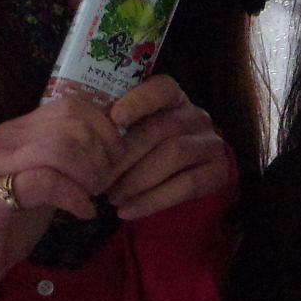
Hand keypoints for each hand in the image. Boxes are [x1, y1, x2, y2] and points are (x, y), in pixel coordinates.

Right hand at [0, 93, 120, 300]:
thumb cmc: (14, 220)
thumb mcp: (47, 180)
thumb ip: (70, 158)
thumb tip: (113, 144)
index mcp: (21, 129)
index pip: (72, 106)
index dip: (104, 130)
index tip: (115, 159)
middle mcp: (8, 137)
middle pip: (71, 124)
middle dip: (101, 154)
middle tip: (104, 183)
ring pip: (61, 148)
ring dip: (89, 174)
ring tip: (92, 196)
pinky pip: (47, 181)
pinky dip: (75, 197)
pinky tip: (83, 213)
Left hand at [106, 75, 229, 222]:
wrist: (188, 176)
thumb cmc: (150, 150)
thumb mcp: (137, 132)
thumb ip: (117, 129)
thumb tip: (81, 138)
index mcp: (174, 98)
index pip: (161, 89)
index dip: (139, 101)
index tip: (114, 118)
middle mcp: (196, 116)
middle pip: (160, 128)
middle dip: (125, 155)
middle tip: (97, 179)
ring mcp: (210, 143)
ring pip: (174, 155)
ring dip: (138, 180)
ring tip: (112, 198)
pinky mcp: (218, 172)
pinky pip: (186, 185)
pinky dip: (154, 200)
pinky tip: (129, 210)